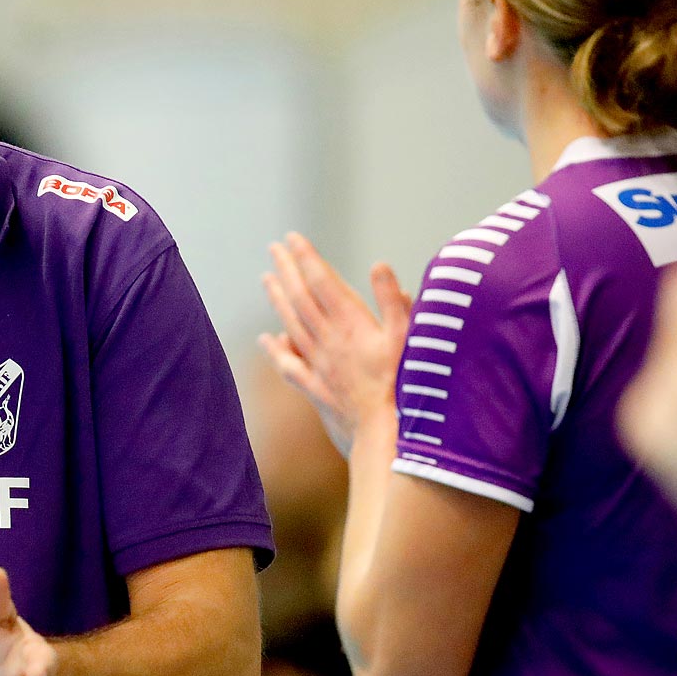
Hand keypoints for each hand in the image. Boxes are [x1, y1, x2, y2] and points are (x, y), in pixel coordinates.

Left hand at [259, 232, 411, 456]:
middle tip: (274, 247)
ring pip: (291, 325)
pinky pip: (290, 366)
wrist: (386, 437)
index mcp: (352, 325)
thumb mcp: (409, 340)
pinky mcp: (317, 389)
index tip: (292, 238)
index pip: (322, 283)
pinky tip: (266, 339)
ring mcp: (319, 366)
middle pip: (301, 299)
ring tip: (266, 278)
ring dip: (278, 299)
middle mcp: (329, 341)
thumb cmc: (407, 387)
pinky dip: (276, 350)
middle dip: (287, 270)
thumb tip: (379, 265)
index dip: (306, 258)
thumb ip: (393, 301)